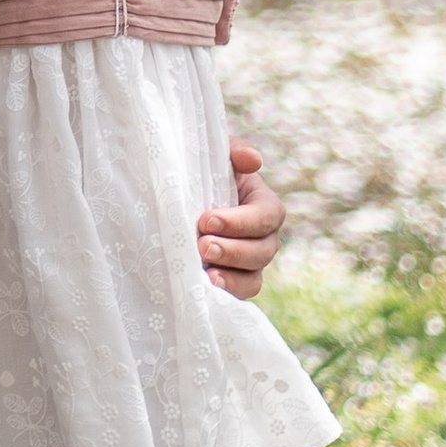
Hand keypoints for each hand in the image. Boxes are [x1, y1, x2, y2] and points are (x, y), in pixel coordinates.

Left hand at [198, 141, 285, 297]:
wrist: (178, 198)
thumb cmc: (202, 172)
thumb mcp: (217, 156)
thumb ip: (234, 151)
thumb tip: (253, 160)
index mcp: (263, 205)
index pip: (267, 216)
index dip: (241, 222)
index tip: (207, 219)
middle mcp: (263, 238)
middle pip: (263, 251)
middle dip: (234, 251)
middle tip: (203, 245)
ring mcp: (249, 264)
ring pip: (253, 278)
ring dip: (231, 278)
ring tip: (207, 274)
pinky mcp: (232, 281)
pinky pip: (238, 295)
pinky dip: (227, 294)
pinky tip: (206, 288)